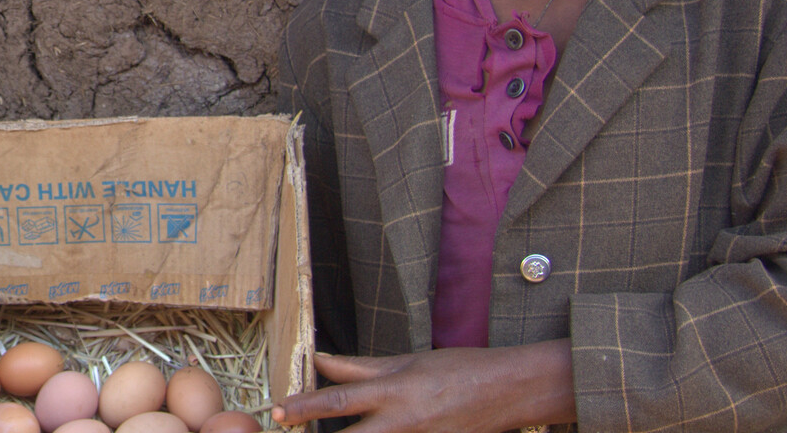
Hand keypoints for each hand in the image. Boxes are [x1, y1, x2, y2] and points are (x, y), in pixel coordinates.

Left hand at [270, 339, 574, 432]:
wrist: (510, 391)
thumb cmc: (458, 369)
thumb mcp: (406, 361)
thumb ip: (361, 366)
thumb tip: (321, 360)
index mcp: (394, 391)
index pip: (338, 399)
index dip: (304, 406)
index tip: (277, 410)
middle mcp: (402, 423)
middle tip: (288, 428)